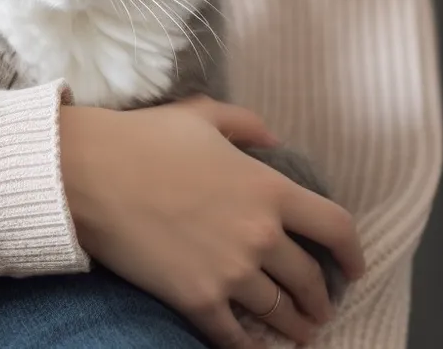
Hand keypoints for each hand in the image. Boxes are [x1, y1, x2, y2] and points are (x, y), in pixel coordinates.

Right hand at [58, 97, 364, 347]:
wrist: (88, 173)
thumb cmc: (142, 139)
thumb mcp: (202, 115)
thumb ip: (246, 125)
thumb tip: (272, 139)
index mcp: (269, 189)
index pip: (335, 227)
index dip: (352, 253)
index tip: (353, 268)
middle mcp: (260, 235)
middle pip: (309, 278)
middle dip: (320, 297)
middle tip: (320, 307)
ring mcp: (230, 271)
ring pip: (279, 311)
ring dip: (295, 326)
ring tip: (299, 333)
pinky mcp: (197, 298)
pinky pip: (235, 335)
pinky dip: (250, 348)